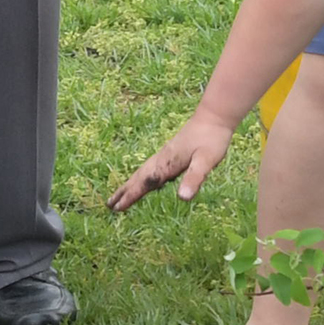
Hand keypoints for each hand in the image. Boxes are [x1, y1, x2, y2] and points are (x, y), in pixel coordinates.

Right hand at [111, 114, 234, 210]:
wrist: (215, 116)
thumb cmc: (212, 139)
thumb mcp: (206, 161)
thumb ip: (194, 178)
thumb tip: (183, 198)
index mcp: (167, 163)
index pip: (145, 183)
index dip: (131, 196)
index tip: (116, 208)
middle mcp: (162, 159)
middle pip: (139, 177)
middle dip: (124, 191)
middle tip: (108, 204)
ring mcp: (166, 155)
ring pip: (144, 172)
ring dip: (131, 184)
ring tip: (121, 195)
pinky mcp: (172, 153)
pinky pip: (152, 169)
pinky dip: (144, 178)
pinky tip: (149, 182)